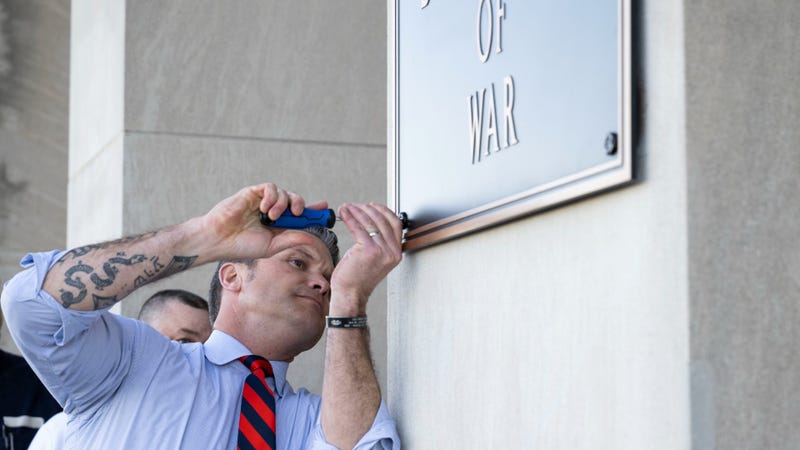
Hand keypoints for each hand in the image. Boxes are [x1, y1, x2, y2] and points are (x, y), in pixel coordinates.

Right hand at [202, 183, 327, 259]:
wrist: (220, 240)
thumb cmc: (242, 245)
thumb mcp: (273, 245)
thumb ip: (292, 239)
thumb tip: (313, 237)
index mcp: (277, 225)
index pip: (299, 214)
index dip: (312, 210)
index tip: (325, 208)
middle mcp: (272, 211)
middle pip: (295, 200)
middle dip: (301, 205)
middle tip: (299, 213)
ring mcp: (262, 201)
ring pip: (284, 193)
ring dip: (283, 204)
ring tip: (272, 217)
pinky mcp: (252, 193)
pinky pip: (270, 188)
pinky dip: (272, 197)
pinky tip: (265, 209)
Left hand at [330, 203, 402, 312]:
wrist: (351, 294)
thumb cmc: (358, 278)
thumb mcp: (374, 258)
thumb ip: (378, 242)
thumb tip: (370, 221)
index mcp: (396, 253)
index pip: (395, 223)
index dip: (384, 211)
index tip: (372, 205)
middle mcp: (392, 252)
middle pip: (383, 220)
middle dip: (367, 209)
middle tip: (356, 205)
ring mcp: (382, 251)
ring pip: (370, 222)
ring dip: (357, 211)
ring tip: (347, 207)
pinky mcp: (369, 251)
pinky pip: (359, 228)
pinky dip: (350, 217)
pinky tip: (344, 213)